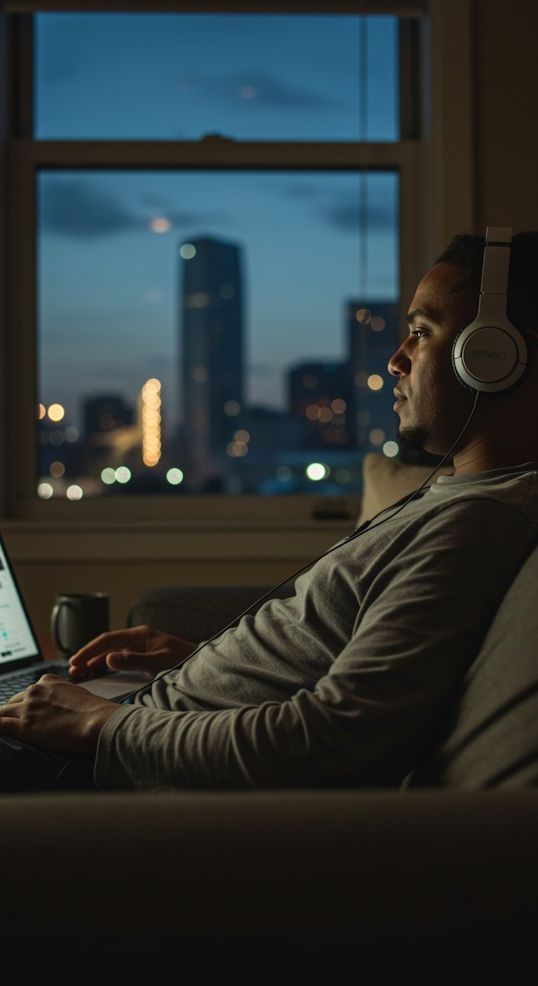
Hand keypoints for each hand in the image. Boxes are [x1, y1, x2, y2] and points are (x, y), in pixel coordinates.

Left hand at [0, 674, 119, 754]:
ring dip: (3, 721)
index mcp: (48, 681)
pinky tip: (1, 733)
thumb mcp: (78, 694)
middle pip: (12, 702)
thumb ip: (64, 696)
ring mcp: (28, 708)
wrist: (98, 721)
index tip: (27, 714)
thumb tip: (64, 707)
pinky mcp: (24, 726)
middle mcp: (35, 691)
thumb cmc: (95, 711)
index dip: (25, 705)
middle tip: (18, 727)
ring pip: (1, 713)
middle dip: (13, 714)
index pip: (27, 692)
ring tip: (7, 731)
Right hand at [68, 624, 195, 679]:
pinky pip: (117, 661)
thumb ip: (134, 660)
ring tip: (78, 674)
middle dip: (87, 657)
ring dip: (93, 662)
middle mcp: (137, 639)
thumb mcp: (159, 661)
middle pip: (106, 646)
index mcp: (140, 635)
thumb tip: (108, 659)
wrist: (200, 666)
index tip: (76, 661)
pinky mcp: (141, 658)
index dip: (90, 650)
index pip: (108, 640)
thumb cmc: (184, 660)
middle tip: (71, 670)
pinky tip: (94, 673)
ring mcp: (138, 648)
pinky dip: (104, 666)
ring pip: (109, 654)